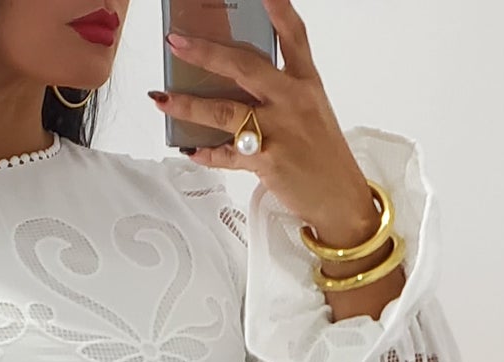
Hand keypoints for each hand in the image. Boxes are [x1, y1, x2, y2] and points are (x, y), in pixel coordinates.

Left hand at [154, 0, 381, 247]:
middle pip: (245, 67)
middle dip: (206, 53)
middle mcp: (293, 101)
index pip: (294, 35)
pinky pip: (227, 154)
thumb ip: (279, 92)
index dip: (278, 8)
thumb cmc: (323, 155)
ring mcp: (280, 131)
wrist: (341, 200)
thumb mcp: (310, 112)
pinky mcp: (269, 161)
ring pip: (225, 110)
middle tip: (177, 43)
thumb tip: (234, 83)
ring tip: (162, 98)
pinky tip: (190, 147)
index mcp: (307, 83)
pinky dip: (206, 152)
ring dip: (189, 104)